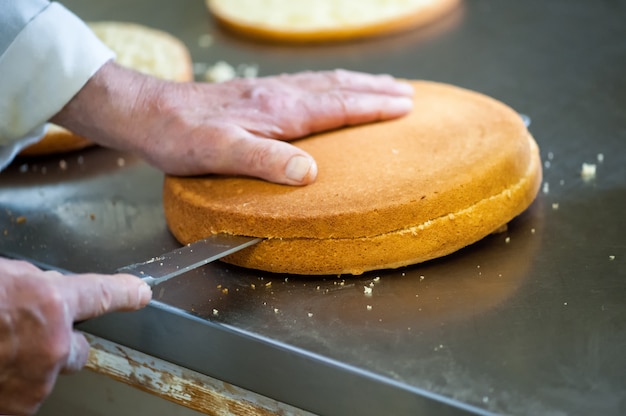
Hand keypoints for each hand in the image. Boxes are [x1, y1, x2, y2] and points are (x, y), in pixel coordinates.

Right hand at [0, 257, 150, 415]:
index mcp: (48, 303)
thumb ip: (30, 288)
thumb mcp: (3, 278)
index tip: (141, 293)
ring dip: (29, 368)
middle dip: (62, 344)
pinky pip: (20, 398)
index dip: (124, 293)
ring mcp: (32, 383)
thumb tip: (42, 293)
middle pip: (79, 351)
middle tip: (28, 338)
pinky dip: (7, 386)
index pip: (102, 294)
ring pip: (47, 377)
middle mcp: (50, 346)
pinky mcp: (12, 408)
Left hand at [52, 61, 413, 184]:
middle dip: (376, 90)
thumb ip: (265, 161)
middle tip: (407, 93)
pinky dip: (331, 85)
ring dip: (358, 83)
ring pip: (324, 82)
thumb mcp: (220, 154)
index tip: (405, 106)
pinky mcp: (256, 95)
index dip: (373, 106)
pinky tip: (328, 90)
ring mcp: (268, 92)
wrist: (148, 113)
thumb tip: (309, 173)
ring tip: (381, 85)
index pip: (338, 105)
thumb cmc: (181, 137)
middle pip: (339, 87)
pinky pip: (307, 84)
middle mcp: (279, 95)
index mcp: (279, 111)